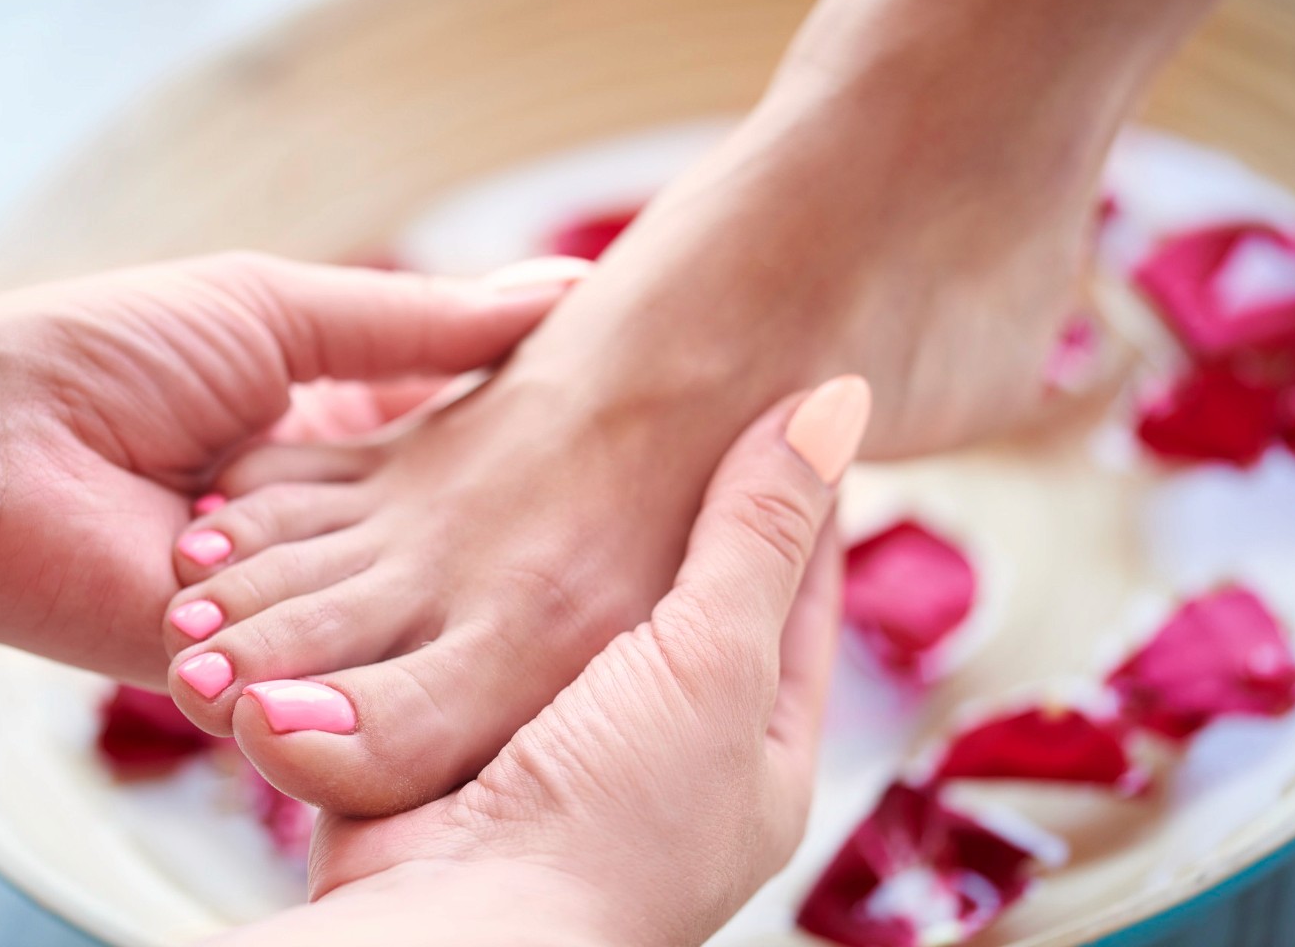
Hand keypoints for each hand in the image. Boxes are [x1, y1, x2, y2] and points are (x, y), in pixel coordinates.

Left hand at [0, 252, 581, 682]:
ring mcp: (281, 606)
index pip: (449, 458)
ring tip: (561, 590)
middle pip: (432, 544)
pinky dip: (377, 658)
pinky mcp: (247, 675)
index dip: (522, 452)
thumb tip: (563, 286)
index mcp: (319, 437)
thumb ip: (418, 320)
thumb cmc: (110, 357)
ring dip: (446, 597)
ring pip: (392, 617)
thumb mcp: (281, 310)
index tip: (607, 442)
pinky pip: (332, 679)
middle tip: (610, 529)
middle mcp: (311, 530)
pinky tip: (462, 639)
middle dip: (502, 538)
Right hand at [208, 378, 869, 946]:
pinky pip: (501, 633)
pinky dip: (501, 575)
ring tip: (590, 433)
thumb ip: (760, 534)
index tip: (801, 418)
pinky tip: (491, 506)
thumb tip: (839, 401)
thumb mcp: (716, 658)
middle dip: (689, 514)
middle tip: (692, 404)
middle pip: (693, 603)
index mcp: (753, 754)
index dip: (806, 506)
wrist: (455, 933)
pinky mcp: (472, 737)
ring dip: (589, 535)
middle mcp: (663, 754)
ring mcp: (567, 749)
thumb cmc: (614, 819)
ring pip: (592, 611)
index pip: (802, 603)